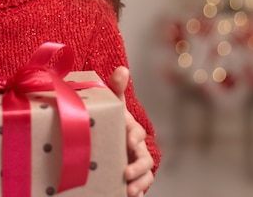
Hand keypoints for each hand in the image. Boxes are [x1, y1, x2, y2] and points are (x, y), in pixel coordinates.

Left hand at [108, 67, 154, 196]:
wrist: (107, 130)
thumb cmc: (111, 116)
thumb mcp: (112, 102)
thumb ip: (116, 87)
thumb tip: (122, 68)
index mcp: (131, 130)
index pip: (137, 134)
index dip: (134, 137)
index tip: (128, 141)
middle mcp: (136, 148)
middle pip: (144, 158)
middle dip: (138, 167)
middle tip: (126, 174)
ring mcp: (133, 161)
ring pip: (145, 174)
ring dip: (140, 183)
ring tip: (129, 191)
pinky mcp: (130, 174)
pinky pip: (140, 185)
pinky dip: (139, 192)